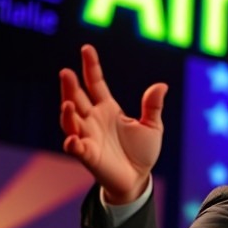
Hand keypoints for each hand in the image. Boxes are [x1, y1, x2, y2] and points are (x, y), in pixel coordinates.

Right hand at [59, 44, 167, 203]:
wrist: (138, 178)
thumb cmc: (142, 152)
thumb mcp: (152, 126)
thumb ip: (153, 107)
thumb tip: (161, 85)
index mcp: (108, 108)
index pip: (95, 83)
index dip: (90, 66)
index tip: (86, 48)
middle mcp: (93, 120)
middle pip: (77, 98)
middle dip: (70, 86)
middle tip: (65, 72)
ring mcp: (88, 136)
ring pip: (71, 121)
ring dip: (67, 113)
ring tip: (67, 103)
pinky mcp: (88, 155)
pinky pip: (76, 148)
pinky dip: (73, 143)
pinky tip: (72, 139)